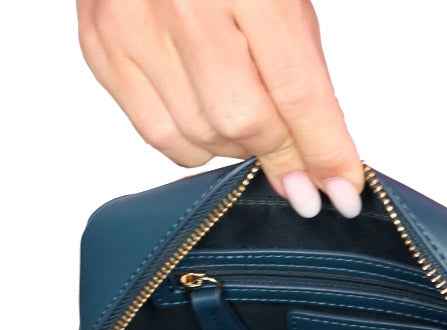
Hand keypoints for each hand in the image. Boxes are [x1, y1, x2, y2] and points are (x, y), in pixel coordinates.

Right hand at [77, 0, 361, 217]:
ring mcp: (134, 26)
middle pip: (243, 123)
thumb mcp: (286, 5)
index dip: (324, 151)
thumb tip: (317, 163)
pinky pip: (160, 135)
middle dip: (282, 156)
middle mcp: (183, 4)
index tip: (343, 192)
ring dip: (238, 147)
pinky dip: (197, 145)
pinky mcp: (103, 48)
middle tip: (298, 162)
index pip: (296, 91)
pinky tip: (209, 118)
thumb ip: (302, 79)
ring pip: (203, 138)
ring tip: (248, 117)